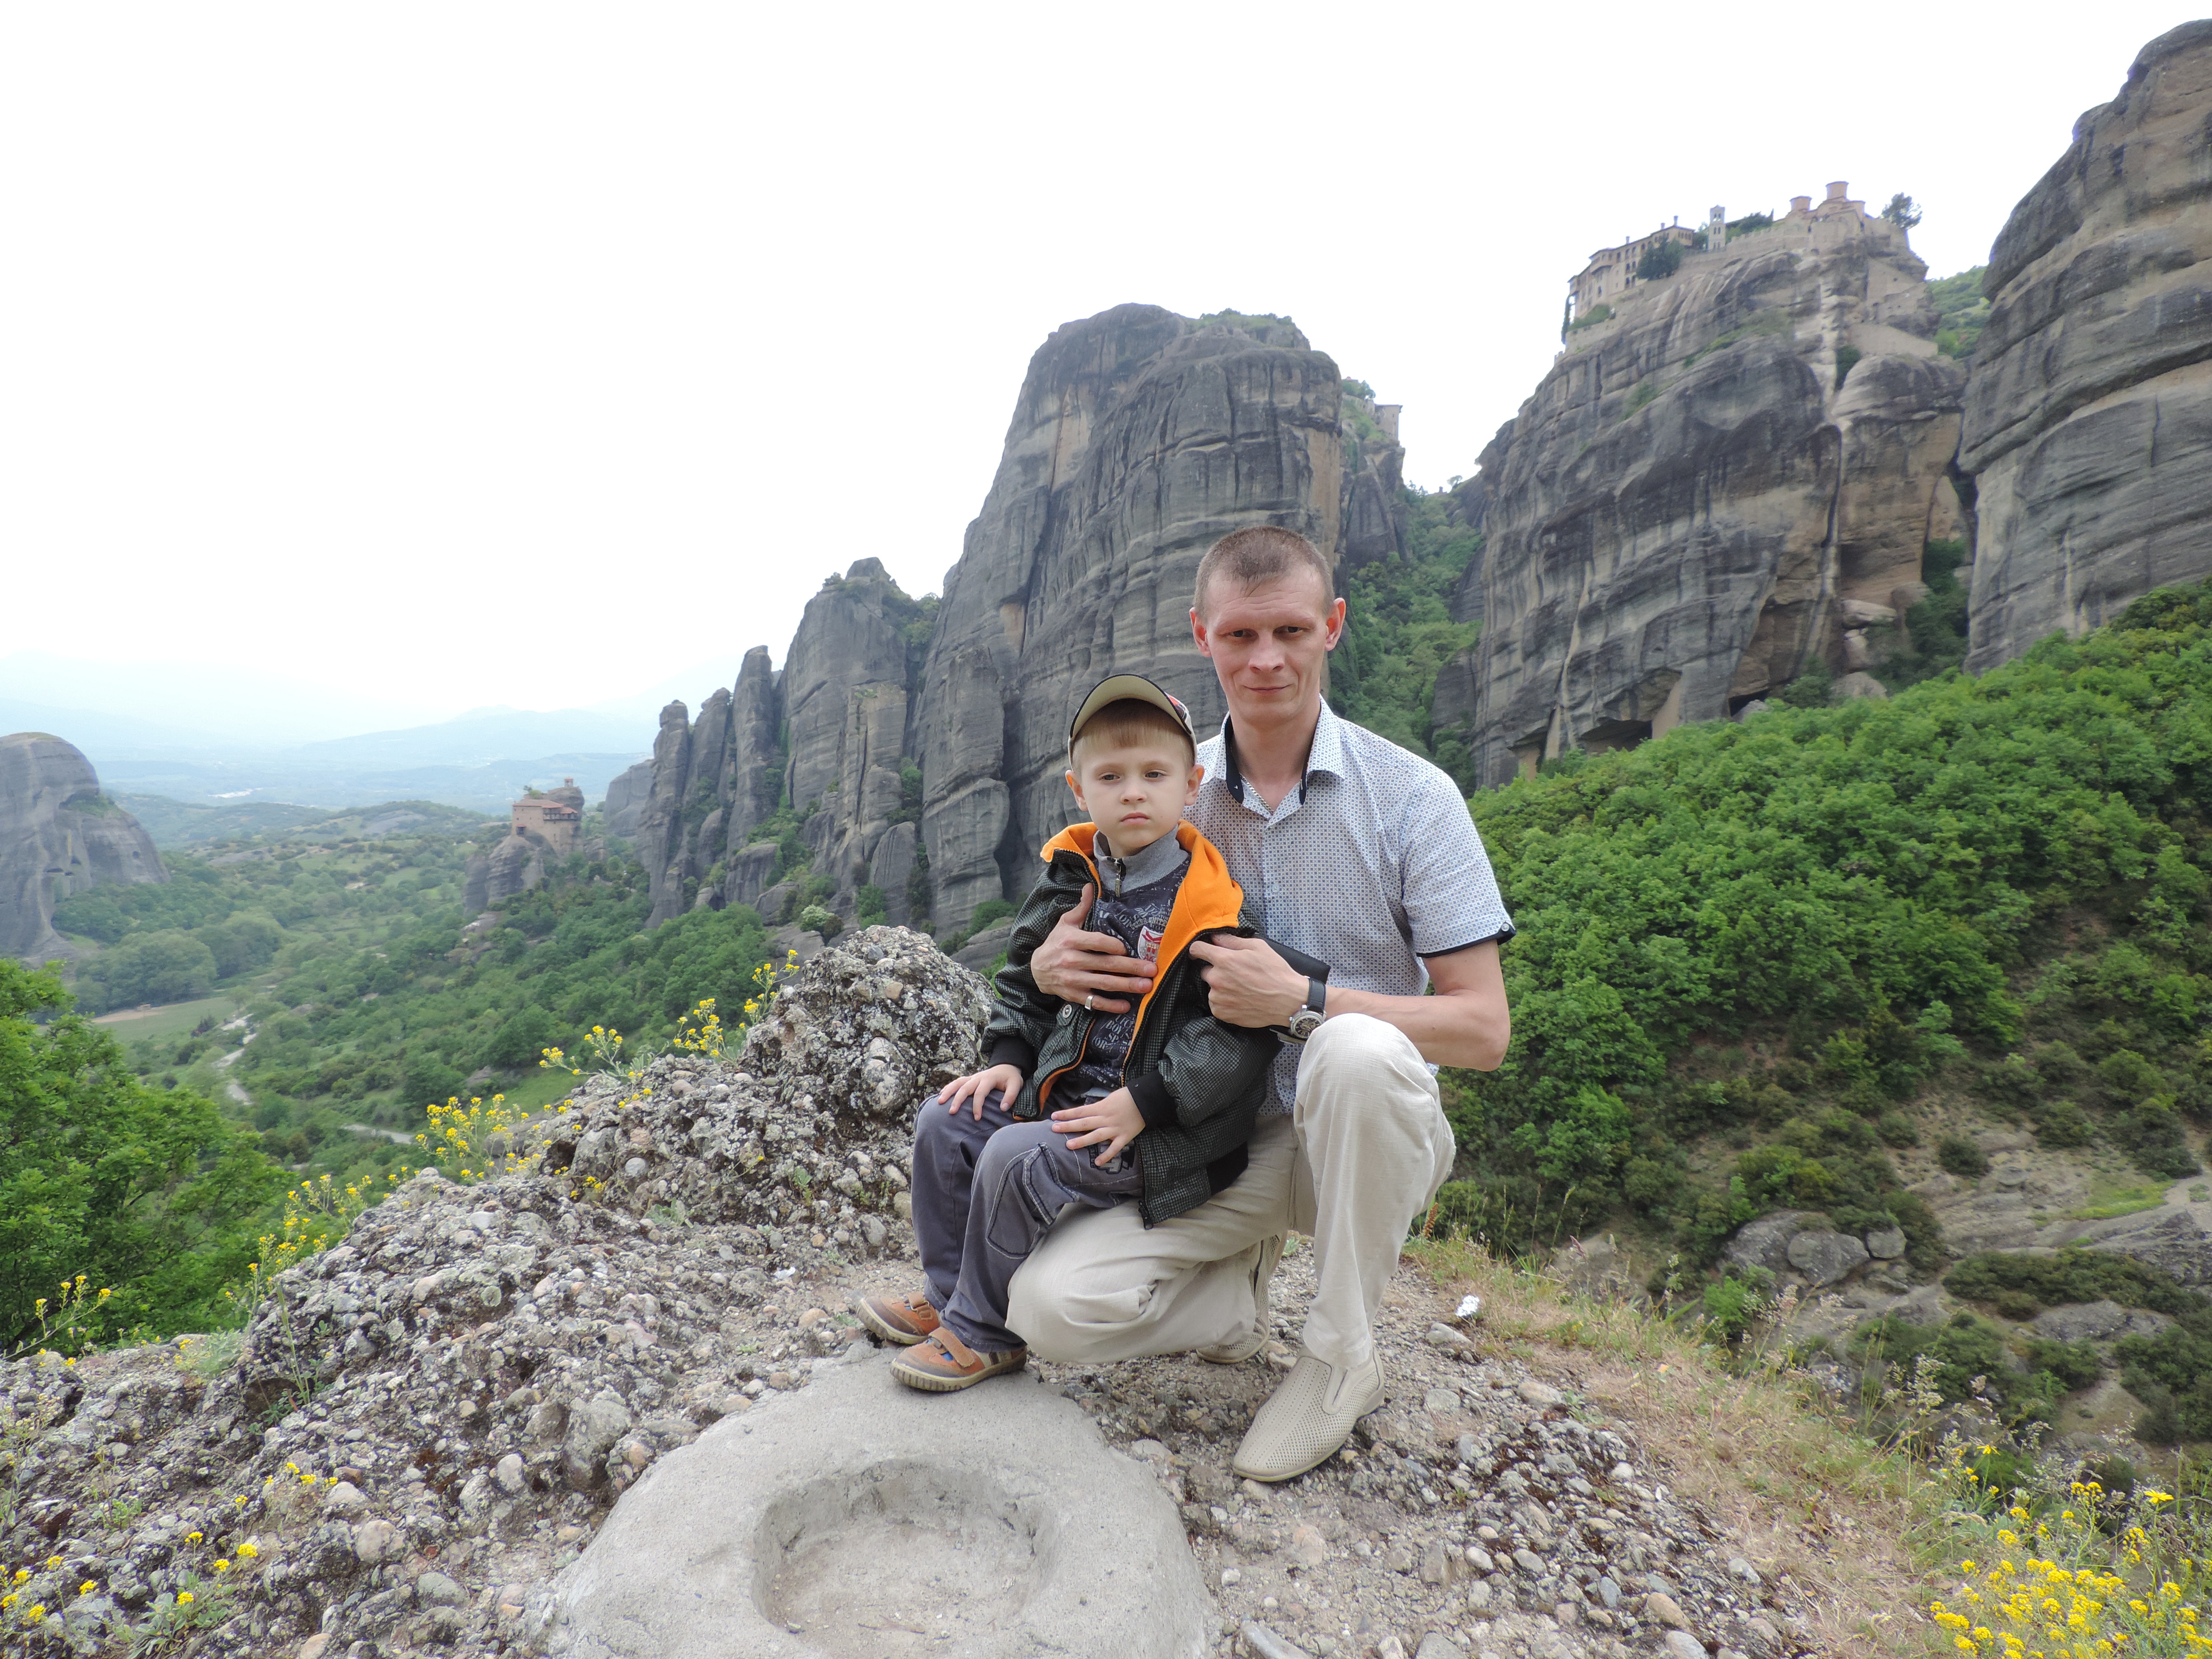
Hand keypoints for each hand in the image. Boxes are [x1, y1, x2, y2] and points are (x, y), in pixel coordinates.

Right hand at [937, 1063, 1023, 1120]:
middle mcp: (978, 1077)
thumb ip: (1011, 1096)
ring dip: (948, 1092)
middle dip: (957, 1100)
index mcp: (988, 1079)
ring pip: (958, 1083)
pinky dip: (948, 1087)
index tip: (977, 1118)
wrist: (1007, 1066)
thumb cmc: (1011, 1078)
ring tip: (940, 1102)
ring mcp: (972, 1077)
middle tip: (951, 1112)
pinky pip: (957, 1082)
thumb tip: (1003, 1108)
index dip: (977, 1106)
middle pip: (964, 1088)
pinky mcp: (970, 1079)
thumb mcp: (1016, 1084)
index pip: (980, 1093)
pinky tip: (941, 1094)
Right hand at [1029, 883, 1155, 1013]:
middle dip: (1131, 968)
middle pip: (1106, 964)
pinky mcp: (1074, 995)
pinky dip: (1110, 1005)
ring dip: (1126, 986)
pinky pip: (1094, 1002)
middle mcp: (1072, 960)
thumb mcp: (1066, 923)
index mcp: (1071, 940)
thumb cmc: (1056, 942)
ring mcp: (1073, 980)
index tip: (1127, 949)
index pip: (1097, 942)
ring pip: (1103, 983)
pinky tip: (1126, 1006)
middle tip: (1151, 970)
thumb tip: (1090, 886)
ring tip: (1146, 986)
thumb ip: (1081, 907)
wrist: (1036, 969)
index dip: (1114, 946)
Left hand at [1049, 1087, 1144, 1164]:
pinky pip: (1114, 1148)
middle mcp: (1106, 1118)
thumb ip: (1098, 1107)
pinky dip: (1106, 1155)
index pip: (1080, 1111)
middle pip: (1084, 1123)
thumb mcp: (1110, 1097)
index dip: (1067, 1114)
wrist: (1146, 1100)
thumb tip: (1086, 1112)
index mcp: (1101, 1107)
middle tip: (1054, 1129)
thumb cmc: (1127, 1096)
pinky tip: (1097, 1162)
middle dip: (1068, 1126)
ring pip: (1096, 1136)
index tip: (1054, 1116)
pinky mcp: (1124, 1137)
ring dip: (1082, 1141)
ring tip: (1069, 1145)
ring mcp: (1115, 1129)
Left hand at [1187, 935, 1308, 1028]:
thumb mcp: (1258, 948)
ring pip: (1212, 989)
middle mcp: (1217, 979)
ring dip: (1221, 988)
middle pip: (1205, 971)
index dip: (1199, 948)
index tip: (1202, 951)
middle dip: (1217, 970)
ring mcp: (1218, 998)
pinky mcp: (1222, 1013)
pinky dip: (1224, 1002)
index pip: (1197, 949)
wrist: (1287, 1000)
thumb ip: (1232, 941)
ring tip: (1241, 989)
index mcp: (1224, 960)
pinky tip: (1240, 1000)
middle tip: (1236, 974)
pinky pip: (1216, 1004)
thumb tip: (1215, 936)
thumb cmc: (1275, 972)